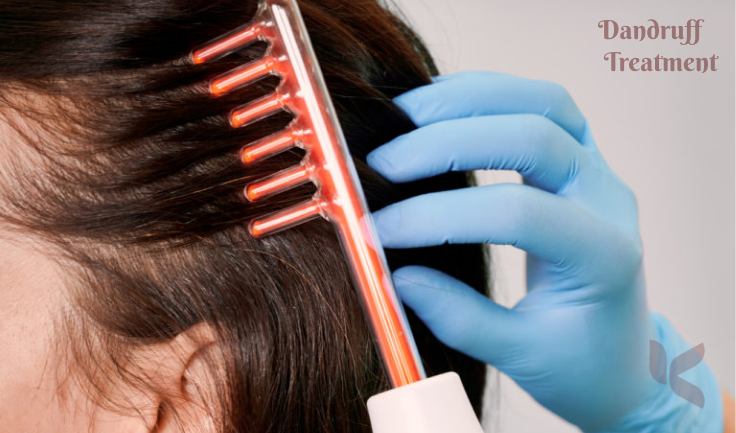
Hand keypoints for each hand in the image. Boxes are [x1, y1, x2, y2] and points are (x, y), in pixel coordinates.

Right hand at [367, 71, 722, 431]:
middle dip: (449, 142)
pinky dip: (488, 95)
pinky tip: (439, 108)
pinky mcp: (582, 160)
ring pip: (544, 103)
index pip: (516, 214)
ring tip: (404, 114)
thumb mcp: (520, 356)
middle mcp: (609, 200)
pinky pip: (542, 106)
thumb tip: (396, 274)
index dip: (439, 216)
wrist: (624, 356)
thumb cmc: (580, 364)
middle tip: (383, 162)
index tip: (377, 230)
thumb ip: (459, 318)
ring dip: (471, 98)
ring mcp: (599, 172)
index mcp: (604, 256)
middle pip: (534, 137)